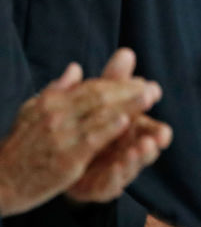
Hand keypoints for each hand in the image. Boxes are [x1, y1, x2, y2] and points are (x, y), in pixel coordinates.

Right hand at [0, 49, 162, 215]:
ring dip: (127, 104)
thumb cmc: (20, 148)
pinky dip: (108, 128)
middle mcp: (55, 114)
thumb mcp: (32, 112)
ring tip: (149, 97)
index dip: (118, 83)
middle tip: (154, 88)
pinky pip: (90, 139)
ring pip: (98, 114)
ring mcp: (60, 135)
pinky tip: (125, 121)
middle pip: (98, 96)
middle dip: (129, 91)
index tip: (142, 81)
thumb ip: (57, 91)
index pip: (91, 87)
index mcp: (51, 102)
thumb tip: (76, 68)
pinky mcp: (65, 158)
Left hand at [65, 49, 171, 202]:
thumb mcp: (97, 102)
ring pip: (134, 165)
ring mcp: (117, 169)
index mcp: (132, 131)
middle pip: (148, 145)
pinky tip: (118, 166)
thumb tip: (126, 52)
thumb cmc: (88, 129)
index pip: (150, 124)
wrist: (57, 164)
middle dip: (154, 139)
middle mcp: (129, 150)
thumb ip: (113, 81)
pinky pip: (112, 184)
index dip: (156, 115)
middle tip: (160, 135)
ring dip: (140, 157)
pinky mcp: (102, 187)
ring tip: (144, 148)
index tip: (159, 112)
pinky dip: (117, 175)